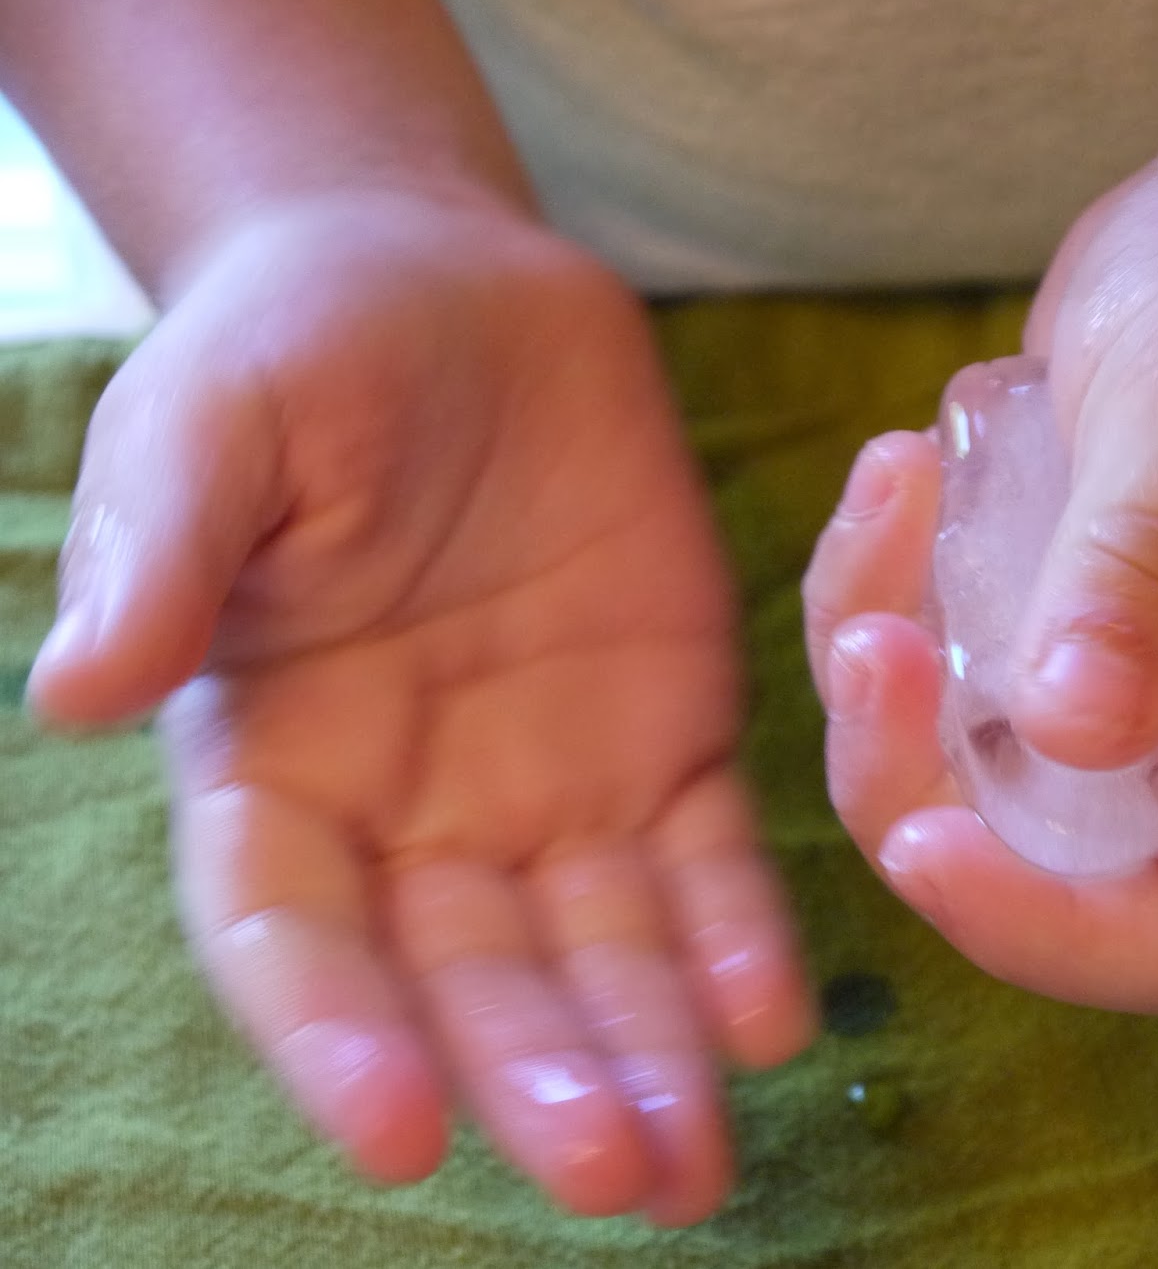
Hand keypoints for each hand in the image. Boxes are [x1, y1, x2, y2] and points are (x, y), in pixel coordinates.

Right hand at [28, 192, 812, 1223]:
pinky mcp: (669, 731)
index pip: (292, 935)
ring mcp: (552, 782)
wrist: (452, 287)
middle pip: (472, 979)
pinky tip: (772, 1017)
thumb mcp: (209, 424)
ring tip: (701, 1163)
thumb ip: (162, 552)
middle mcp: (415, 811)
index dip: (335, 1039)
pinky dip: (739, 937)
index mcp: (276, 766)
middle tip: (612, 1178)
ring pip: (602, 949)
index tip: (399, 1135)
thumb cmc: (296, 351)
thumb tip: (75, 690)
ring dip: (653, 1054)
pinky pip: (707, 856)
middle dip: (539, 1079)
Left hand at [802, 55, 1157, 1014]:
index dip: (1050, 934)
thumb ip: (1153, 564)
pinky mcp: (1045, 619)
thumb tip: (1070, 731)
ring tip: (893, 485)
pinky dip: (874, 587)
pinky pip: (921, 664)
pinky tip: (895, 469)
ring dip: (875, 655)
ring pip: (948, 767)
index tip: (925, 834)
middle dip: (908, 778)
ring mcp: (1117, 682)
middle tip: (868, 628)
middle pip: (1030, 871)